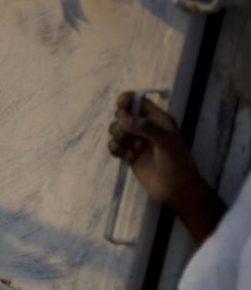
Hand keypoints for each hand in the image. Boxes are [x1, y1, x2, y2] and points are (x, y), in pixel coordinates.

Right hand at [108, 92, 222, 242]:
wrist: (175, 189)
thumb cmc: (176, 163)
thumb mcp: (166, 142)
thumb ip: (146, 128)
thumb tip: (124, 119)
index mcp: (158, 119)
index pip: (139, 102)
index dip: (128, 100)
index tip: (120, 104)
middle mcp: (145, 128)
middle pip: (122, 115)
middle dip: (121, 123)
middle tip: (129, 135)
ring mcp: (136, 141)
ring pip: (116, 130)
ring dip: (119, 138)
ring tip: (131, 149)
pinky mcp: (128, 154)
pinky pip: (113, 146)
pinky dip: (116, 150)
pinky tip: (127, 157)